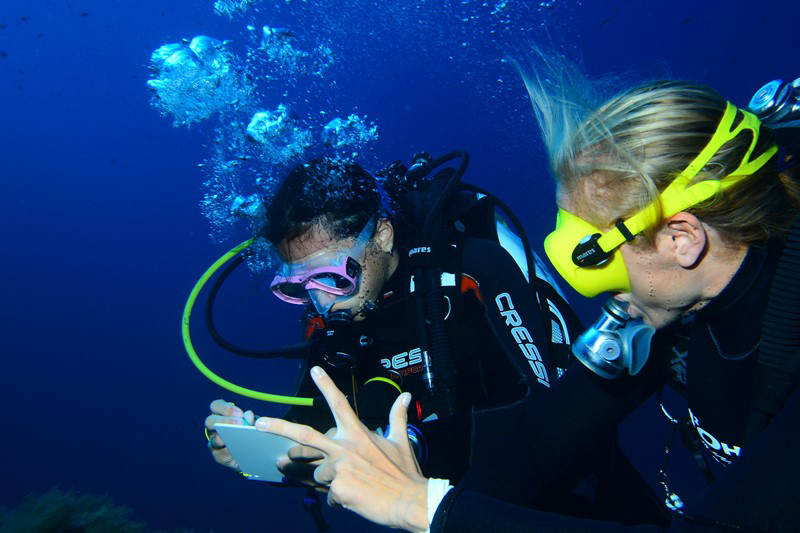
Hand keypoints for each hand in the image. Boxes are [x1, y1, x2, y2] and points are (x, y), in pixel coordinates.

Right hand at [204, 399, 254, 470]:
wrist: (255, 452)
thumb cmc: (251, 432)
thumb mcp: (253, 424)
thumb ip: (251, 419)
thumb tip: (248, 414)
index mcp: (221, 416)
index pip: (215, 406)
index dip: (225, 408)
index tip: (239, 413)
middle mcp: (214, 428)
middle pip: (210, 421)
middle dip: (224, 421)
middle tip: (240, 423)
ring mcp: (214, 442)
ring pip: (214, 439)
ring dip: (226, 437)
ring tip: (239, 436)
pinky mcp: (218, 456)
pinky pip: (220, 454)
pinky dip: (229, 451)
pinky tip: (238, 449)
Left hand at [256, 367, 428, 531]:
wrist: (410, 501)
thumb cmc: (404, 472)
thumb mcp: (401, 441)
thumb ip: (397, 417)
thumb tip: (405, 396)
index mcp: (358, 434)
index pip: (340, 404)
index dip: (327, 386)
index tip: (315, 370)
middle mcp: (345, 448)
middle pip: (305, 435)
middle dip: (279, 428)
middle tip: (260, 423)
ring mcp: (339, 468)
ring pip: (318, 473)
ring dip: (329, 480)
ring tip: (348, 485)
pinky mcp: (338, 489)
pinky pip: (329, 494)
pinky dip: (339, 498)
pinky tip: (355, 499)